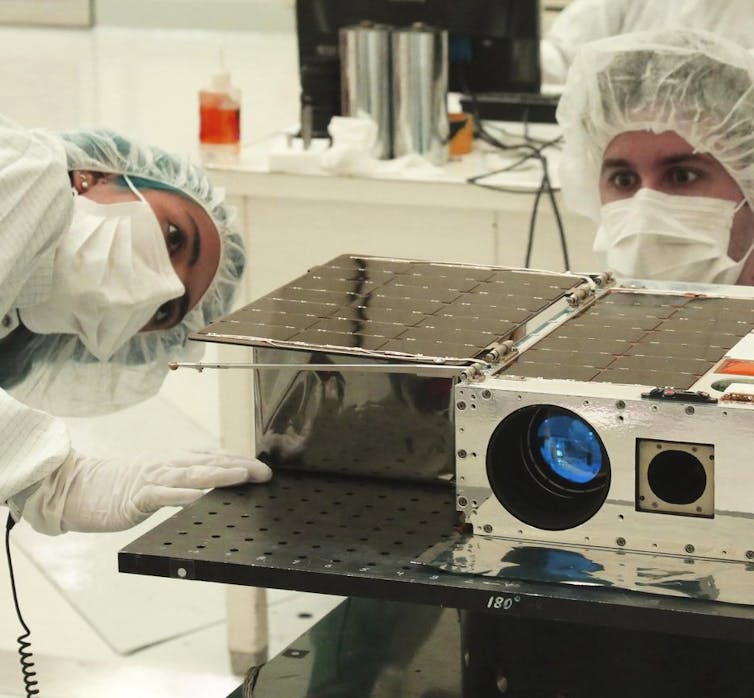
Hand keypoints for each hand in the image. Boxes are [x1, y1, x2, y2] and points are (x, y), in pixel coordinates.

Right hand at [20, 449, 271, 533]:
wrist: (81, 487)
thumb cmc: (122, 486)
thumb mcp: (159, 479)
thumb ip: (185, 480)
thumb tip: (213, 485)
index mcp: (176, 461)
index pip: (215, 457)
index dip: (240, 460)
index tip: (264, 469)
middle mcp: (169, 465)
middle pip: (210, 462)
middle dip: (239, 466)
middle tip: (265, 473)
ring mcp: (154, 478)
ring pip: (191, 474)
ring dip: (218, 474)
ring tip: (241, 476)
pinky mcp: (138, 496)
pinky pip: (162, 495)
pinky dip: (181, 495)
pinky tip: (198, 497)